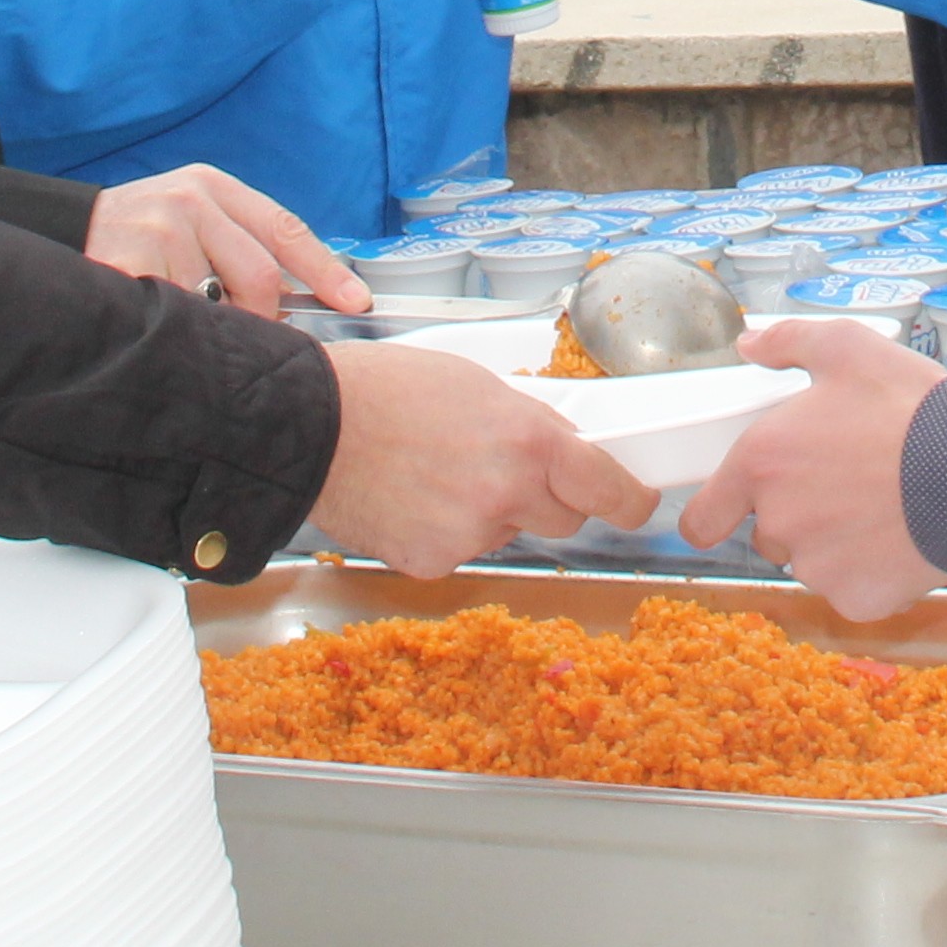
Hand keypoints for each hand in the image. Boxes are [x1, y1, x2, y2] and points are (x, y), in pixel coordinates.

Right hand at [86, 164, 364, 317]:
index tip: (356, 300)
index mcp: (213, 188)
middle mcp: (189, 201)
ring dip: (206, 328)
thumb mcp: (189, 222)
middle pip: (260, 277)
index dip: (326, 269)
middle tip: (231, 329)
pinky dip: (173, 333)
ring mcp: (157, 229)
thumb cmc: (135, 237)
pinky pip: (176, 319)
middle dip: (256, 317)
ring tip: (174, 315)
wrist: (57, 232)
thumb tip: (296, 302)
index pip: (284, 228)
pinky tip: (154, 322)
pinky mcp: (126, 261)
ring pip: (217, 308)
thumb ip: (237, 248)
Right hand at [315, 335, 654, 571]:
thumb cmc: (386, 389)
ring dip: (491, 512)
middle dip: (549, 500)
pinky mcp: (432, 562)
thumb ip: (530, 423)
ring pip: (507, 532)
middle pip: (565, 520)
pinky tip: (412, 498)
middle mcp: (508, 494)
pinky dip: (445, 531)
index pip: (610, 490)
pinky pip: (460, 550)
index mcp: (530, 441)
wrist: (309, 425)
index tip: (636, 501)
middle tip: (508, 471)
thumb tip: (565, 448)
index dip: (630, 500)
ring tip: (438, 472)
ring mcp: (470, 534)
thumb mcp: (479, 384)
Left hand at [681, 323, 946, 615]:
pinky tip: (901, 538)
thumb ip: (787, 342)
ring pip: (813, 562)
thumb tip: (748, 345)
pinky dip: (872, 572)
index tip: (732, 509)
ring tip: (882, 505)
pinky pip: (853, 589)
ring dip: (835, 543)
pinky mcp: (856, 600)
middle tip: (846, 482)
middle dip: (798, 514)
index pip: (702, 520)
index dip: (715, 514)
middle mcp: (778, 523)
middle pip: (770, 534)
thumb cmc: (910, 407)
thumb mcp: (847, 347)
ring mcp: (817, 568)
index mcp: (760, 464)